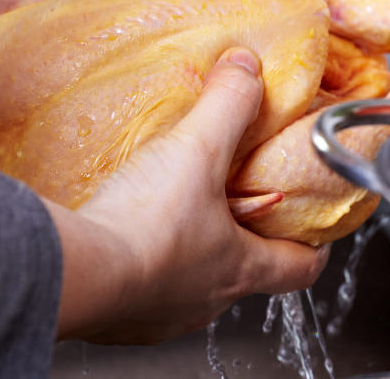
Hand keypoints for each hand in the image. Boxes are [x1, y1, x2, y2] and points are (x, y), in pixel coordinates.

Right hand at [43, 48, 329, 343]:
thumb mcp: (198, 148)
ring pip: (190, 282)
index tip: (311, 228)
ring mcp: (163, 316)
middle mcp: (208, 301)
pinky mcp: (121, 320)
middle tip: (232, 200)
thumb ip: (228, 104)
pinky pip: (142, 291)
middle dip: (241, 236)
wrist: (76, 274)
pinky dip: (142, 263)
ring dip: (188, 250)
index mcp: (242, 268)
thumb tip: (247, 69)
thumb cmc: (148, 223)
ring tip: (170, 211)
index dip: (312, 245)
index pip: (299, 267)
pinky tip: (123, 234)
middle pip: (243, 272)